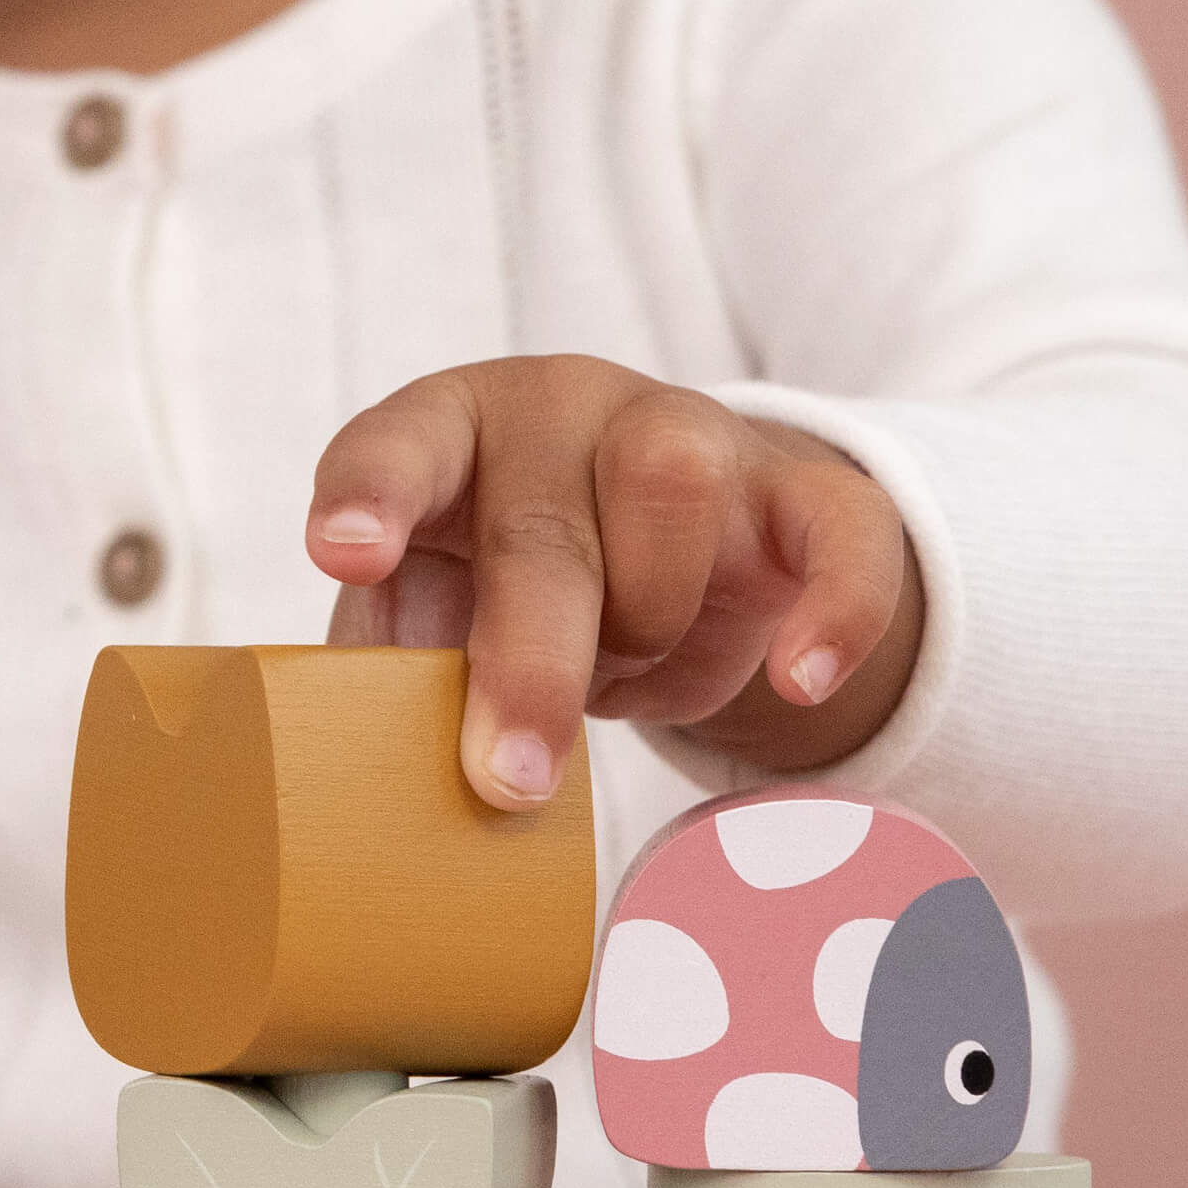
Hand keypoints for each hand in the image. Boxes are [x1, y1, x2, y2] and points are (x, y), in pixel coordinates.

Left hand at [307, 356, 923, 810]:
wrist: (675, 564)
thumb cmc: (521, 593)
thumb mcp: (448, 617)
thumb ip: (403, 661)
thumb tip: (368, 764)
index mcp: (455, 434)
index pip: (403, 444)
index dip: (372, 495)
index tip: (345, 555)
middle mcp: (564, 409)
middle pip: (543, 524)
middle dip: (527, 664)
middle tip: (511, 778)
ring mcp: (691, 433)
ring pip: (674, 484)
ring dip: (646, 617)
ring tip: (626, 675)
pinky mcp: (801, 489)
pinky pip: (843, 528)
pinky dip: (832, 608)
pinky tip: (798, 680)